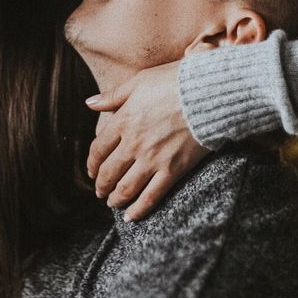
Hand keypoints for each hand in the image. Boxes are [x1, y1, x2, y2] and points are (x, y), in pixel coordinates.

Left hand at [85, 61, 209, 221]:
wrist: (207, 94)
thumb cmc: (174, 82)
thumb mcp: (139, 81)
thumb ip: (113, 96)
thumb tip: (90, 102)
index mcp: (124, 121)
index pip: (99, 149)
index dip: (92, 163)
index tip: (92, 170)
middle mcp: (134, 144)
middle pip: (110, 171)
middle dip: (102, 184)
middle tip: (100, 191)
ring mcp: (153, 159)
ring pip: (126, 187)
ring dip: (116, 199)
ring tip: (112, 203)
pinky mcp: (172, 170)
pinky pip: (151, 196)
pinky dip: (139, 209)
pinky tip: (131, 216)